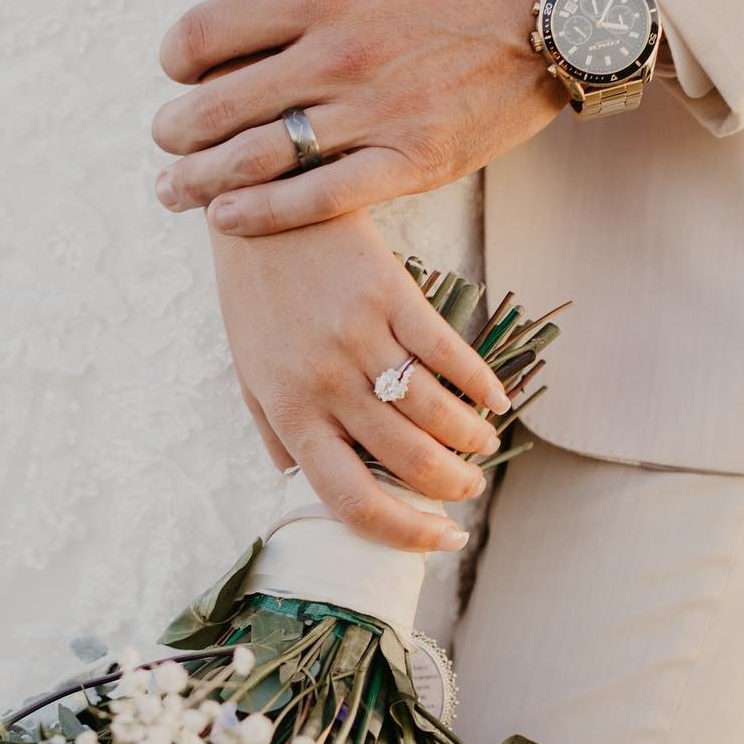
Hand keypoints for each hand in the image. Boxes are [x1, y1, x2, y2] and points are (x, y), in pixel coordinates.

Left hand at [151, 0, 565, 235]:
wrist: (558, 9)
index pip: (207, 33)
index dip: (174, 56)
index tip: (173, 69)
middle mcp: (338, 58)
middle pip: (220, 105)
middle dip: (174, 129)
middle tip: (161, 140)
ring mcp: (373, 115)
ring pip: (260, 157)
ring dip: (200, 180)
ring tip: (172, 189)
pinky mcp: (409, 163)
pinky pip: (320, 199)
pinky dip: (265, 214)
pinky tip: (227, 220)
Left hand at [211, 212, 511, 552]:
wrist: (260, 202)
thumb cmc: (254, 294)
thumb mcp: (248, 370)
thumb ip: (276, 431)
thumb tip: (297, 485)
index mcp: (291, 412)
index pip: (350, 499)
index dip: (403, 532)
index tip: (438, 541)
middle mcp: (326, 383)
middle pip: (408, 462)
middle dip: (451, 487)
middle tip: (470, 487)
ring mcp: (360, 338)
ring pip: (436, 413)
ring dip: (471, 440)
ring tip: (484, 447)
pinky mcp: (391, 294)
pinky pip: (449, 354)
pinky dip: (481, 384)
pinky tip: (495, 400)